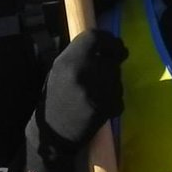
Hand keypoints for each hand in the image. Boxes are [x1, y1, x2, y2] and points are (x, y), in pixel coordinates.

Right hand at [25, 28, 126, 171]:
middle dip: (112, 66)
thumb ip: (79, 56)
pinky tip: (98, 107)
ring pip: (117, 79)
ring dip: (112, 84)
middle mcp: (84, 72)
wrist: (52, 133)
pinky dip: (113, 102)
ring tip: (95, 94)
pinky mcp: (106, 108)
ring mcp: (97, 91)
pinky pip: (119, 98)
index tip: (116, 47)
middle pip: (111, 59)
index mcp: (68, 60)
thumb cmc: (54, 99)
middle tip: (103, 75)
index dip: (109, 40)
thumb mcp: (59, 70)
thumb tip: (105, 47)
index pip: (96, 37)